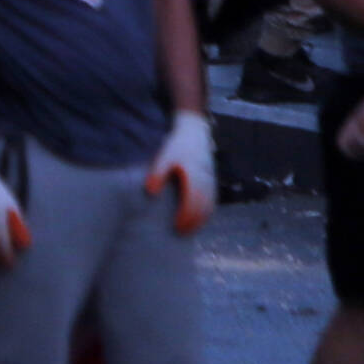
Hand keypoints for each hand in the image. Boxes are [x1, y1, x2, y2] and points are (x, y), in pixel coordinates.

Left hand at [145, 109, 216, 235]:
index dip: (186, 218)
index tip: (177, 228)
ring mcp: (211, 179)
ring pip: (210, 205)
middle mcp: (205, 180)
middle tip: (181, 234)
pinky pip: (212, 199)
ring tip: (189, 230)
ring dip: (201, 219)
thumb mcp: (163, 157)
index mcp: (194, 176)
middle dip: (193, 223)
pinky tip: (198, 217)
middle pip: (203, 208)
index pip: (192, 203)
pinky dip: (207, 211)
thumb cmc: (177, 144)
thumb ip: (157, 175)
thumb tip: (150, 193)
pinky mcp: (212, 178)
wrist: (194, 129)